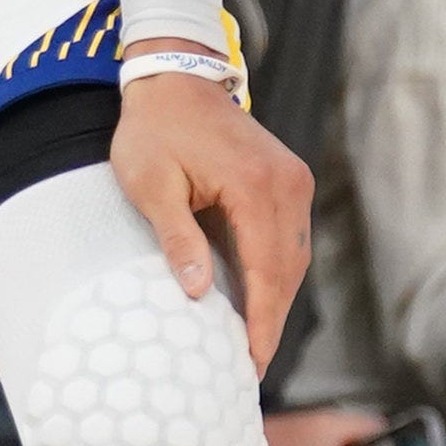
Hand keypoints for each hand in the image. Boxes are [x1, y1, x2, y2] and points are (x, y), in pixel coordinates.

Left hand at [110, 69, 309, 371]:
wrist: (175, 78)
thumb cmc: (154, 130)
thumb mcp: (151, 186)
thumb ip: (177, 238)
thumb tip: (196, 293)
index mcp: (255, 185)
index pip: (266, 270)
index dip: (262, 323)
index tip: (252, 364)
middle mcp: (287, 183)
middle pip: (288, 269)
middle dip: (272, 320)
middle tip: (250, 367)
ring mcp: (293, 179)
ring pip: (294, 256)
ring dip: (276, 298)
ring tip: (253, 342)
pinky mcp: (289, 178)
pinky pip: (289, 237)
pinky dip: (275, 270)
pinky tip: (255, 298)